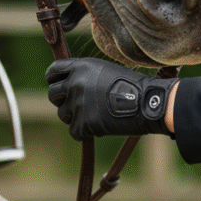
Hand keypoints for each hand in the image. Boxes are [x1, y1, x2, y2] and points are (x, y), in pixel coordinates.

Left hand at [45, 58, 176, 139]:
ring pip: (63, 114)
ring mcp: (78, 103)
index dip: (52, 78)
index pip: (53, 71)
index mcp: (81, 67)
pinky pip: (74, 132)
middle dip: (60, 100)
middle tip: (74, 105)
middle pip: (52, 94)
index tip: (54, 83)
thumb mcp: (105, 70)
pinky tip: (98, 128)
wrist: (147, 103)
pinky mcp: (83, 123)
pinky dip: (84, 133)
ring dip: (74, 117)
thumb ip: (85, 74)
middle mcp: (75, 83)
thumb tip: (69, 82)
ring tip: (93, 116)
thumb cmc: (132, 87)